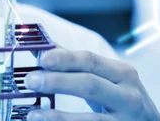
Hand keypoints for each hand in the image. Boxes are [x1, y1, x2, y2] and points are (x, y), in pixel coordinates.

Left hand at [24, 48, 159, 120]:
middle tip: (30, 80)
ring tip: (33, 115)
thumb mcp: (108, 79)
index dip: (65, 58)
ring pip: (92, 118)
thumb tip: (42, 46)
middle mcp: (128, 95)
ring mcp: (125, 120)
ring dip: (59, 117)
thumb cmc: (123, 101)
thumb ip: (77, 64)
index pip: (90, 61)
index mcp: (122, 74)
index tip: (41, 58)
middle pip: (90, 84)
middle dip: (58, 82)